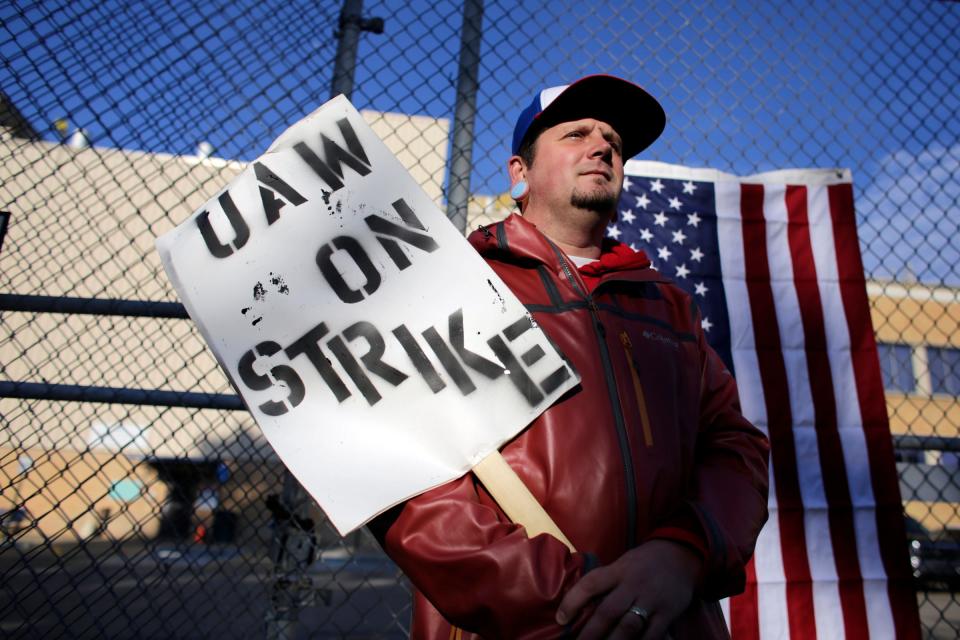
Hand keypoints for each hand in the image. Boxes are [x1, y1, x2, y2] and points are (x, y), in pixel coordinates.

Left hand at [556, 539, 701, 638]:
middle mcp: (633, 584)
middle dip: (590, 633)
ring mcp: (651, 600)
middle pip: (607, 611)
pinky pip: (652, 635)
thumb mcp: (623, 563)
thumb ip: (606, 582)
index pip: (590, 584)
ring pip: (628, 626)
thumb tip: (581, 605)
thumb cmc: (644, 563)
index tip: (561, 619)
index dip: (573, 601)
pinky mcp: (667, 613)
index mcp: (618, 570)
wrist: (682, 555)